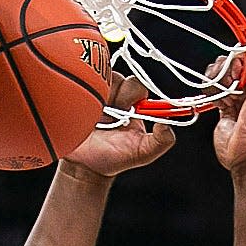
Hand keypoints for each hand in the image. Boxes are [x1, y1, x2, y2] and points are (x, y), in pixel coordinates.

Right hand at [61, 73, 175, 177]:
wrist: (82, 167)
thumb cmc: (112, 160)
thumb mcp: (142, 153)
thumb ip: (161, 142)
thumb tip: (166, 124)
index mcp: (133, 105)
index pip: (138, 85)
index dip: (135, 93)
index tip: (130, 109)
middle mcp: (115, 97)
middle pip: (119, 79)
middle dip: (118, 95)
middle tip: (112, 114)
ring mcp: (95, 95)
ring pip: (101, 79)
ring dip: (100, 94)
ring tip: (95, 115)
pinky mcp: (78, 96)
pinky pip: (82, 81)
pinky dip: (84, 90)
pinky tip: (83, 107)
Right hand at [213, 51, 245, 176]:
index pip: (243, 56)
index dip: (234, 60)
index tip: (234, 73)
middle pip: (227, 64)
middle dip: (223, 72)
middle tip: (229, 88)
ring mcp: (233, 97)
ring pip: (217, 77)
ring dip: (215, 84)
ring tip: (222, 98)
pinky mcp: (221, 109)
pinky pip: (211, 92)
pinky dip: (209, 93)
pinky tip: (216, 102)